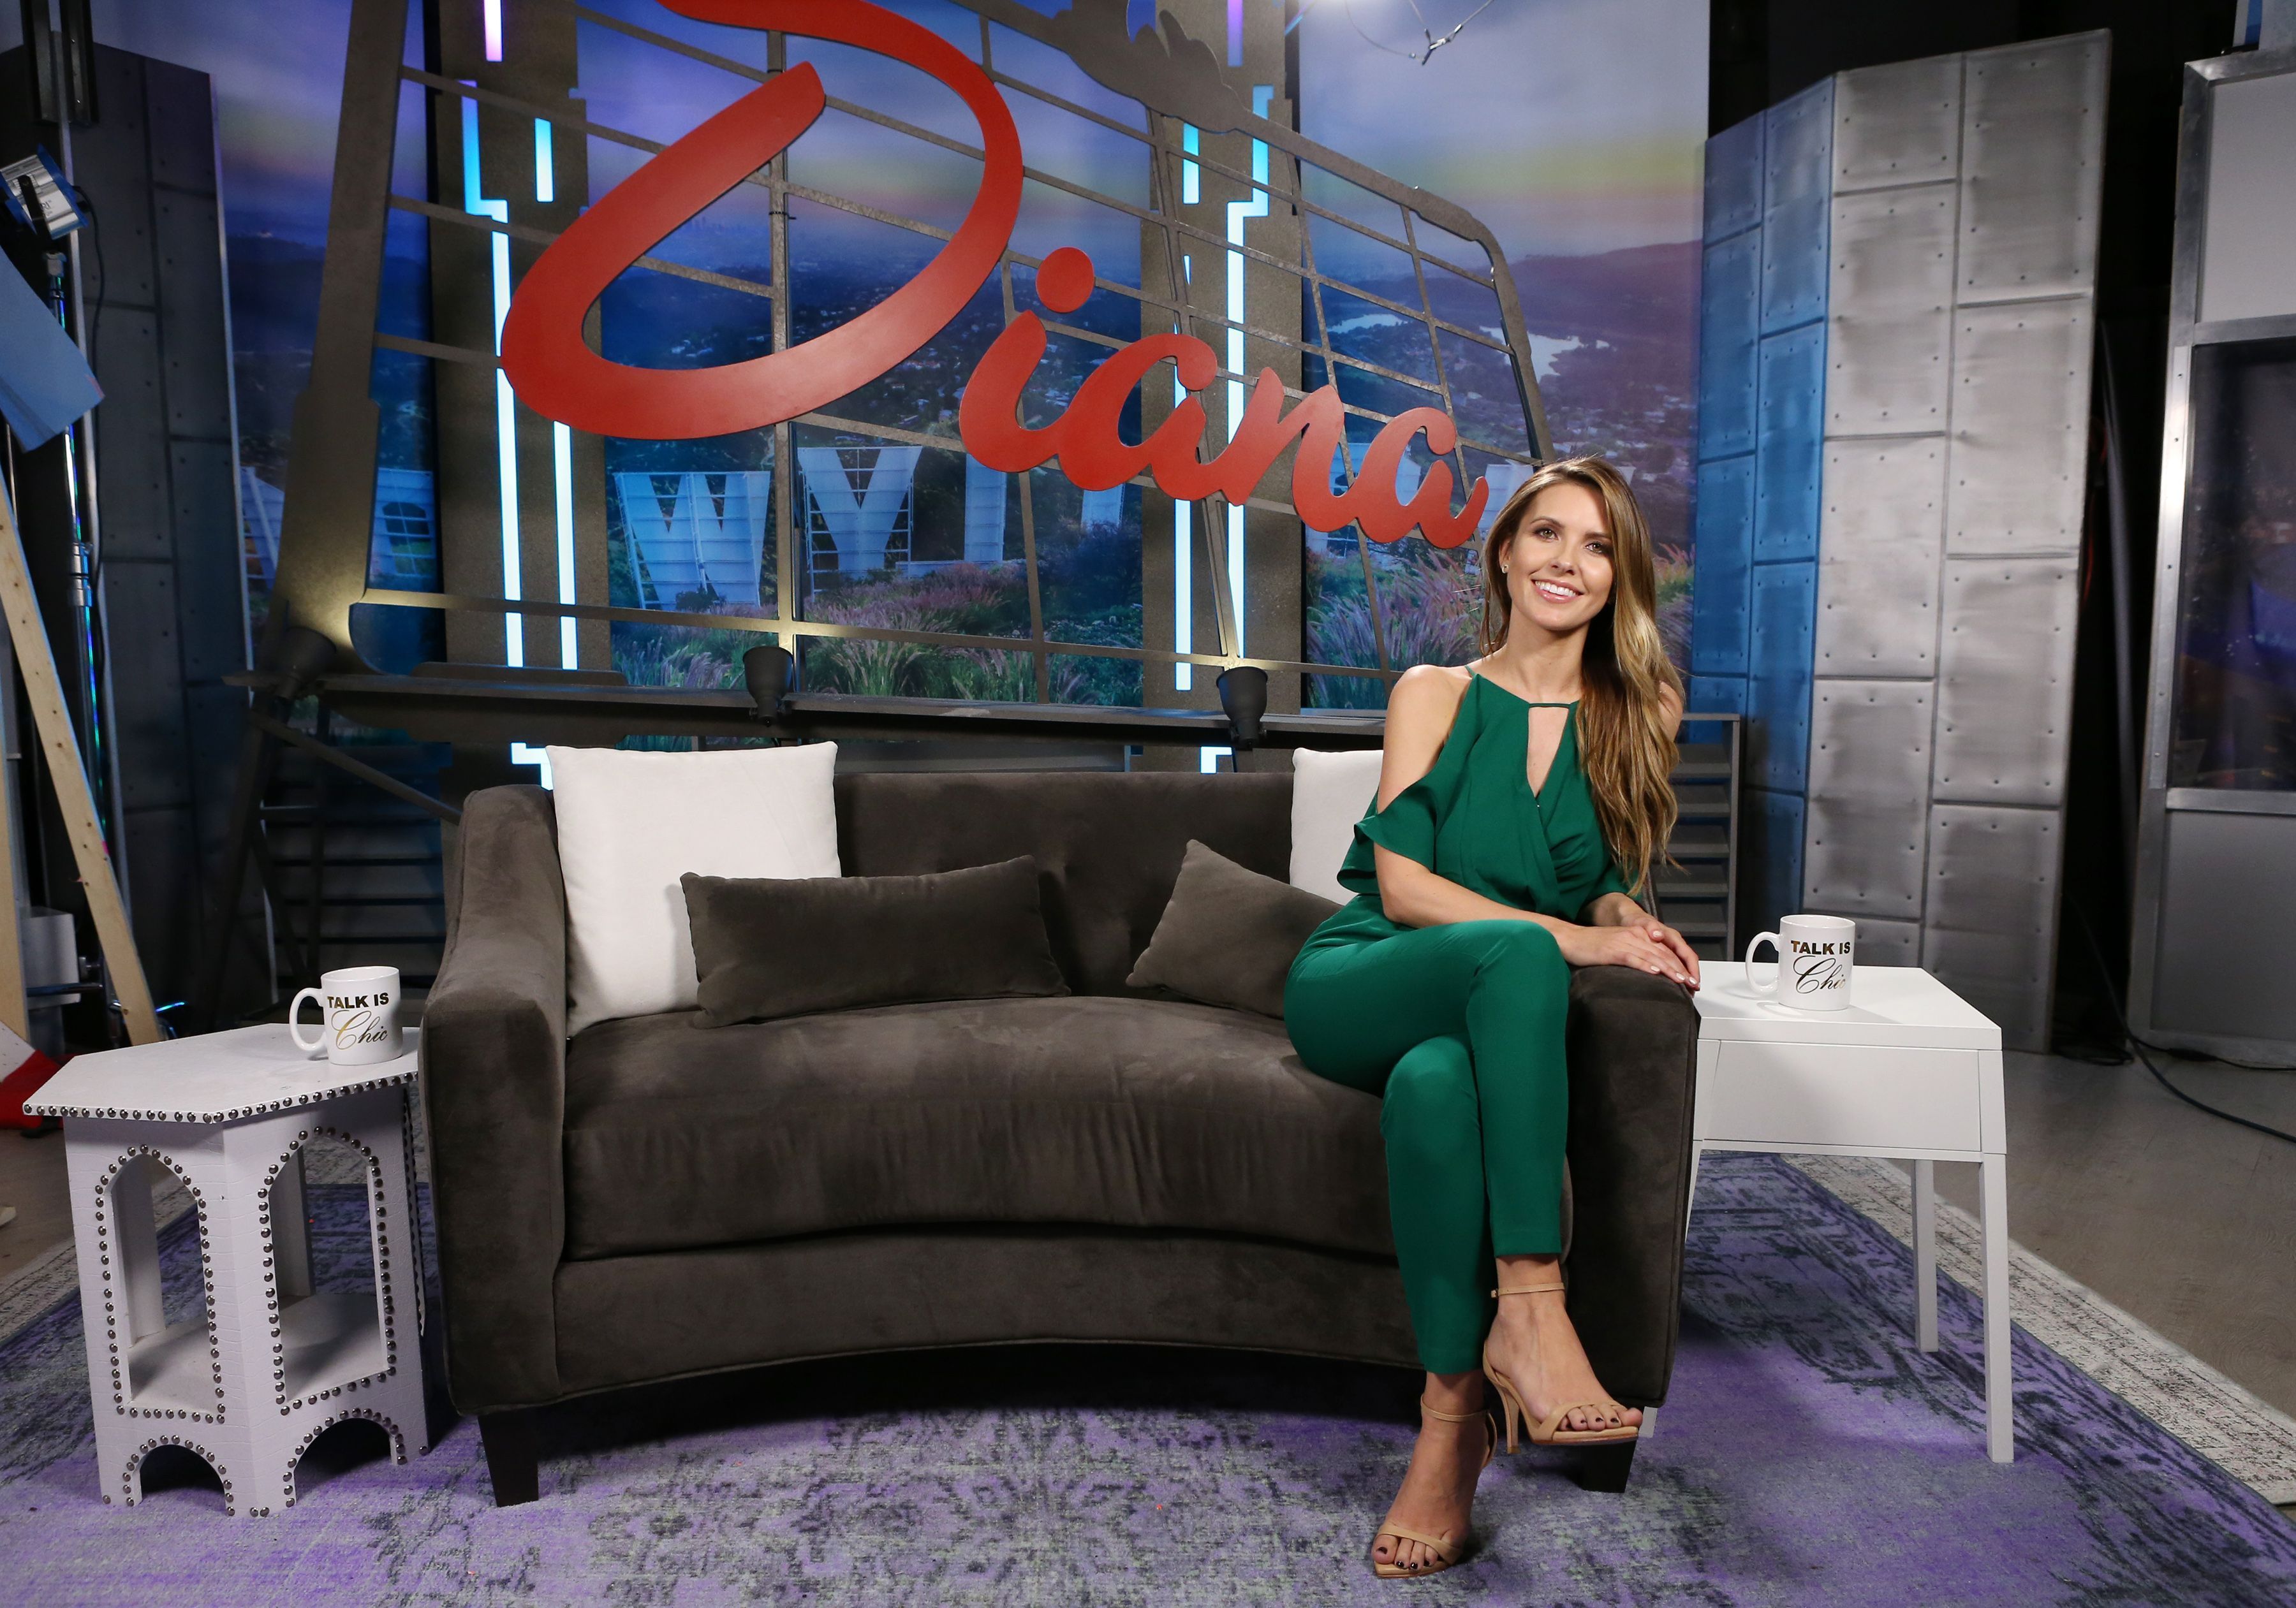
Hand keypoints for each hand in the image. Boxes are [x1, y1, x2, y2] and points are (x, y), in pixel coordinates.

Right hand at [1555, 921, 1696, 986]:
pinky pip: (1634, 958)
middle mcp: (1634, 936)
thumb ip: (1634, 955)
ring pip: (1653, 956)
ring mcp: (1625, 942)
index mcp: (1637, 935)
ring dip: (1670, 970)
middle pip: (1663, 954)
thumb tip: (1650, 971)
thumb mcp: (1617, 947)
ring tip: (1682, 981)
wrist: (1570, 939)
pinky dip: (1646, 966)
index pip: (1664, 951)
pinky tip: (1656, 973)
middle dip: (1680, 969)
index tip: (1690, 979)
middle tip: (1693, 984)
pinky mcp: (1614, 950)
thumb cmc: (1591, 946)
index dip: (1680, 965)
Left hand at [1632, 917, 1700, 988]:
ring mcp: (1670, 948)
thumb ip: (1651, 926)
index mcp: (1672, 937)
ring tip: (1688, 992)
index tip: (1693, 981)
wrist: (1631, 918)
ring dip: (1686, 978)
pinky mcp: (1665, 953)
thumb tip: (1657, 934)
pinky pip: (1675, 965)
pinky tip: (1676, 984)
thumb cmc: (1637, 921)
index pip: (1688, 955)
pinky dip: (1677, 975)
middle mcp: (1674, 943)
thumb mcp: (1642, 922)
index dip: (1692, 969)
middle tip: (1692, 991)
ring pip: (1683, 965)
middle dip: (1692, 977)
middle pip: (1689, 962)